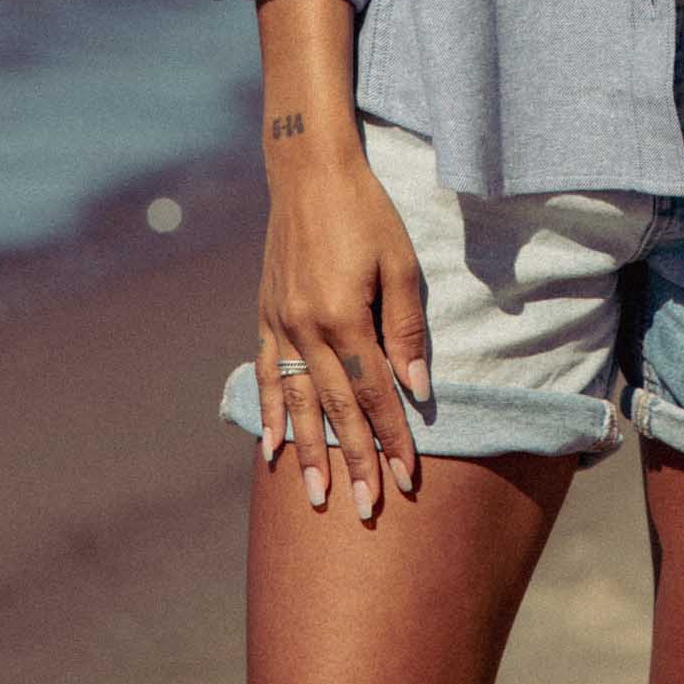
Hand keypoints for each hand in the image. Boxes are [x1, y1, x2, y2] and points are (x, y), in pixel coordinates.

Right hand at [255, 150, 432, 518]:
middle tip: (365, 510)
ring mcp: (280, 324)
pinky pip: (268, 374)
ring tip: (319, 498)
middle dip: (354, 461)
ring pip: (296, 403)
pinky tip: (270, 448)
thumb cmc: (366, 212)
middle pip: (335, 409)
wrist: (309, 173)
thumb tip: (417, 390)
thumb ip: (407, 328)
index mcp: (343, 315)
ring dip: (309, 454)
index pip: (374, 392)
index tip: (407, 479)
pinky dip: (269, 413)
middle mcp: (306, 328)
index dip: (392, 437)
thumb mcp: (400, 263)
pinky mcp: (266, 315)